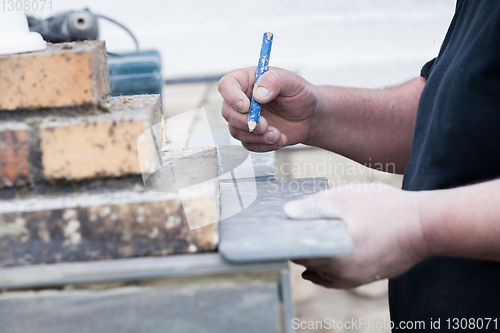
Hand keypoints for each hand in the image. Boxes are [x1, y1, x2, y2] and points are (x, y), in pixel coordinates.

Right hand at [218, 67, 320, 151]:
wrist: (310, 117)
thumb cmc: (300, 95)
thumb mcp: (292, 82)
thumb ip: (274, 82)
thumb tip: (258, 95)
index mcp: (247, 81)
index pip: (227, 85)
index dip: (231, 96)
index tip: (246, 106)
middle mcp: (242, 100)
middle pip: (227, 112)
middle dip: (245, 122)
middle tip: (265, 126)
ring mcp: (245, 119)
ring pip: (236, 131)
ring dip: (256, 137)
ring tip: (277, 135)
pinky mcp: (251, 135)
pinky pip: (248, 144)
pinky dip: (263, 145)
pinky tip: (279, 139)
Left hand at [284, 183, 430, 288]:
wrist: (426, 225)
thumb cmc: (385, 208)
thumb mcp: (345, 198)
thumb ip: (313, 207)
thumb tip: (287, 212)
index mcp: (333, 255)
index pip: (298, 253)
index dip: (288, 239)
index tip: (284, 228)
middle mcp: (343, 274)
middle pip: (310, 263)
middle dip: (302, 247)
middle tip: (296, 229)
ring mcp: (357, 278)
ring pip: (324, 271)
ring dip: (316, 256)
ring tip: (311, 237)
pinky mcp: (369, 277)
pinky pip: (340, 276)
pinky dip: (331, 265)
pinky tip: (328, 252)